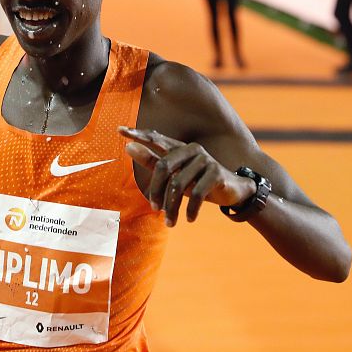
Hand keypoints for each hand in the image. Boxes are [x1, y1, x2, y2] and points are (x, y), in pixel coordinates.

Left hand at [119, 126, 256, 226]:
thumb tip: (127, 147)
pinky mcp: (216, 173)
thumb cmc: (196, 181)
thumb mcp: (173, 174)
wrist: (232, 190)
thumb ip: (151, 161)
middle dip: (156, 190)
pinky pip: (197, 193)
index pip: (155, 138)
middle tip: (153, 208)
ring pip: (179, 184)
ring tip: (170, 222)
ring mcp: (204, 160)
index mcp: (178, 147)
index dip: (138, 134)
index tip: (119, 130)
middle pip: (164, 167)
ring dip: (172, 207)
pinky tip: (188, 219)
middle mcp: (190, 149)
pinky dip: (190, 209)